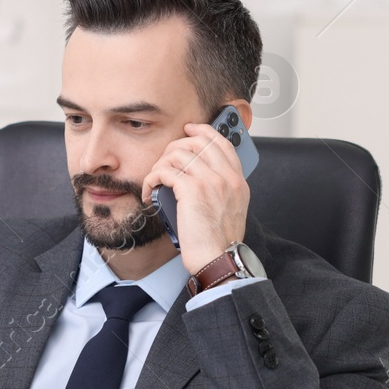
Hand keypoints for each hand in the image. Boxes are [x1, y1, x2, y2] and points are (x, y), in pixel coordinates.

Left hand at [140, 121, 250, 272]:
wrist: (218, 259)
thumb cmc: (219, 242)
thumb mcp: (230, 209)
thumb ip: (221, 189)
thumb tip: (195, 176)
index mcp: (237, 180)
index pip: (222, 142)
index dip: (203, 131)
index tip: (189, 129)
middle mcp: (227, 176)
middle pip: (197, 142)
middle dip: (174, 147)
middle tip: (163, 161)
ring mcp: (211, 181)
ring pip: (178, 154)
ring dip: (160, 165)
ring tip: (156, 181)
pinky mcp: (192, 190)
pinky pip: (164, 171)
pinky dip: (152, 179)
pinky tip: (151, 192)